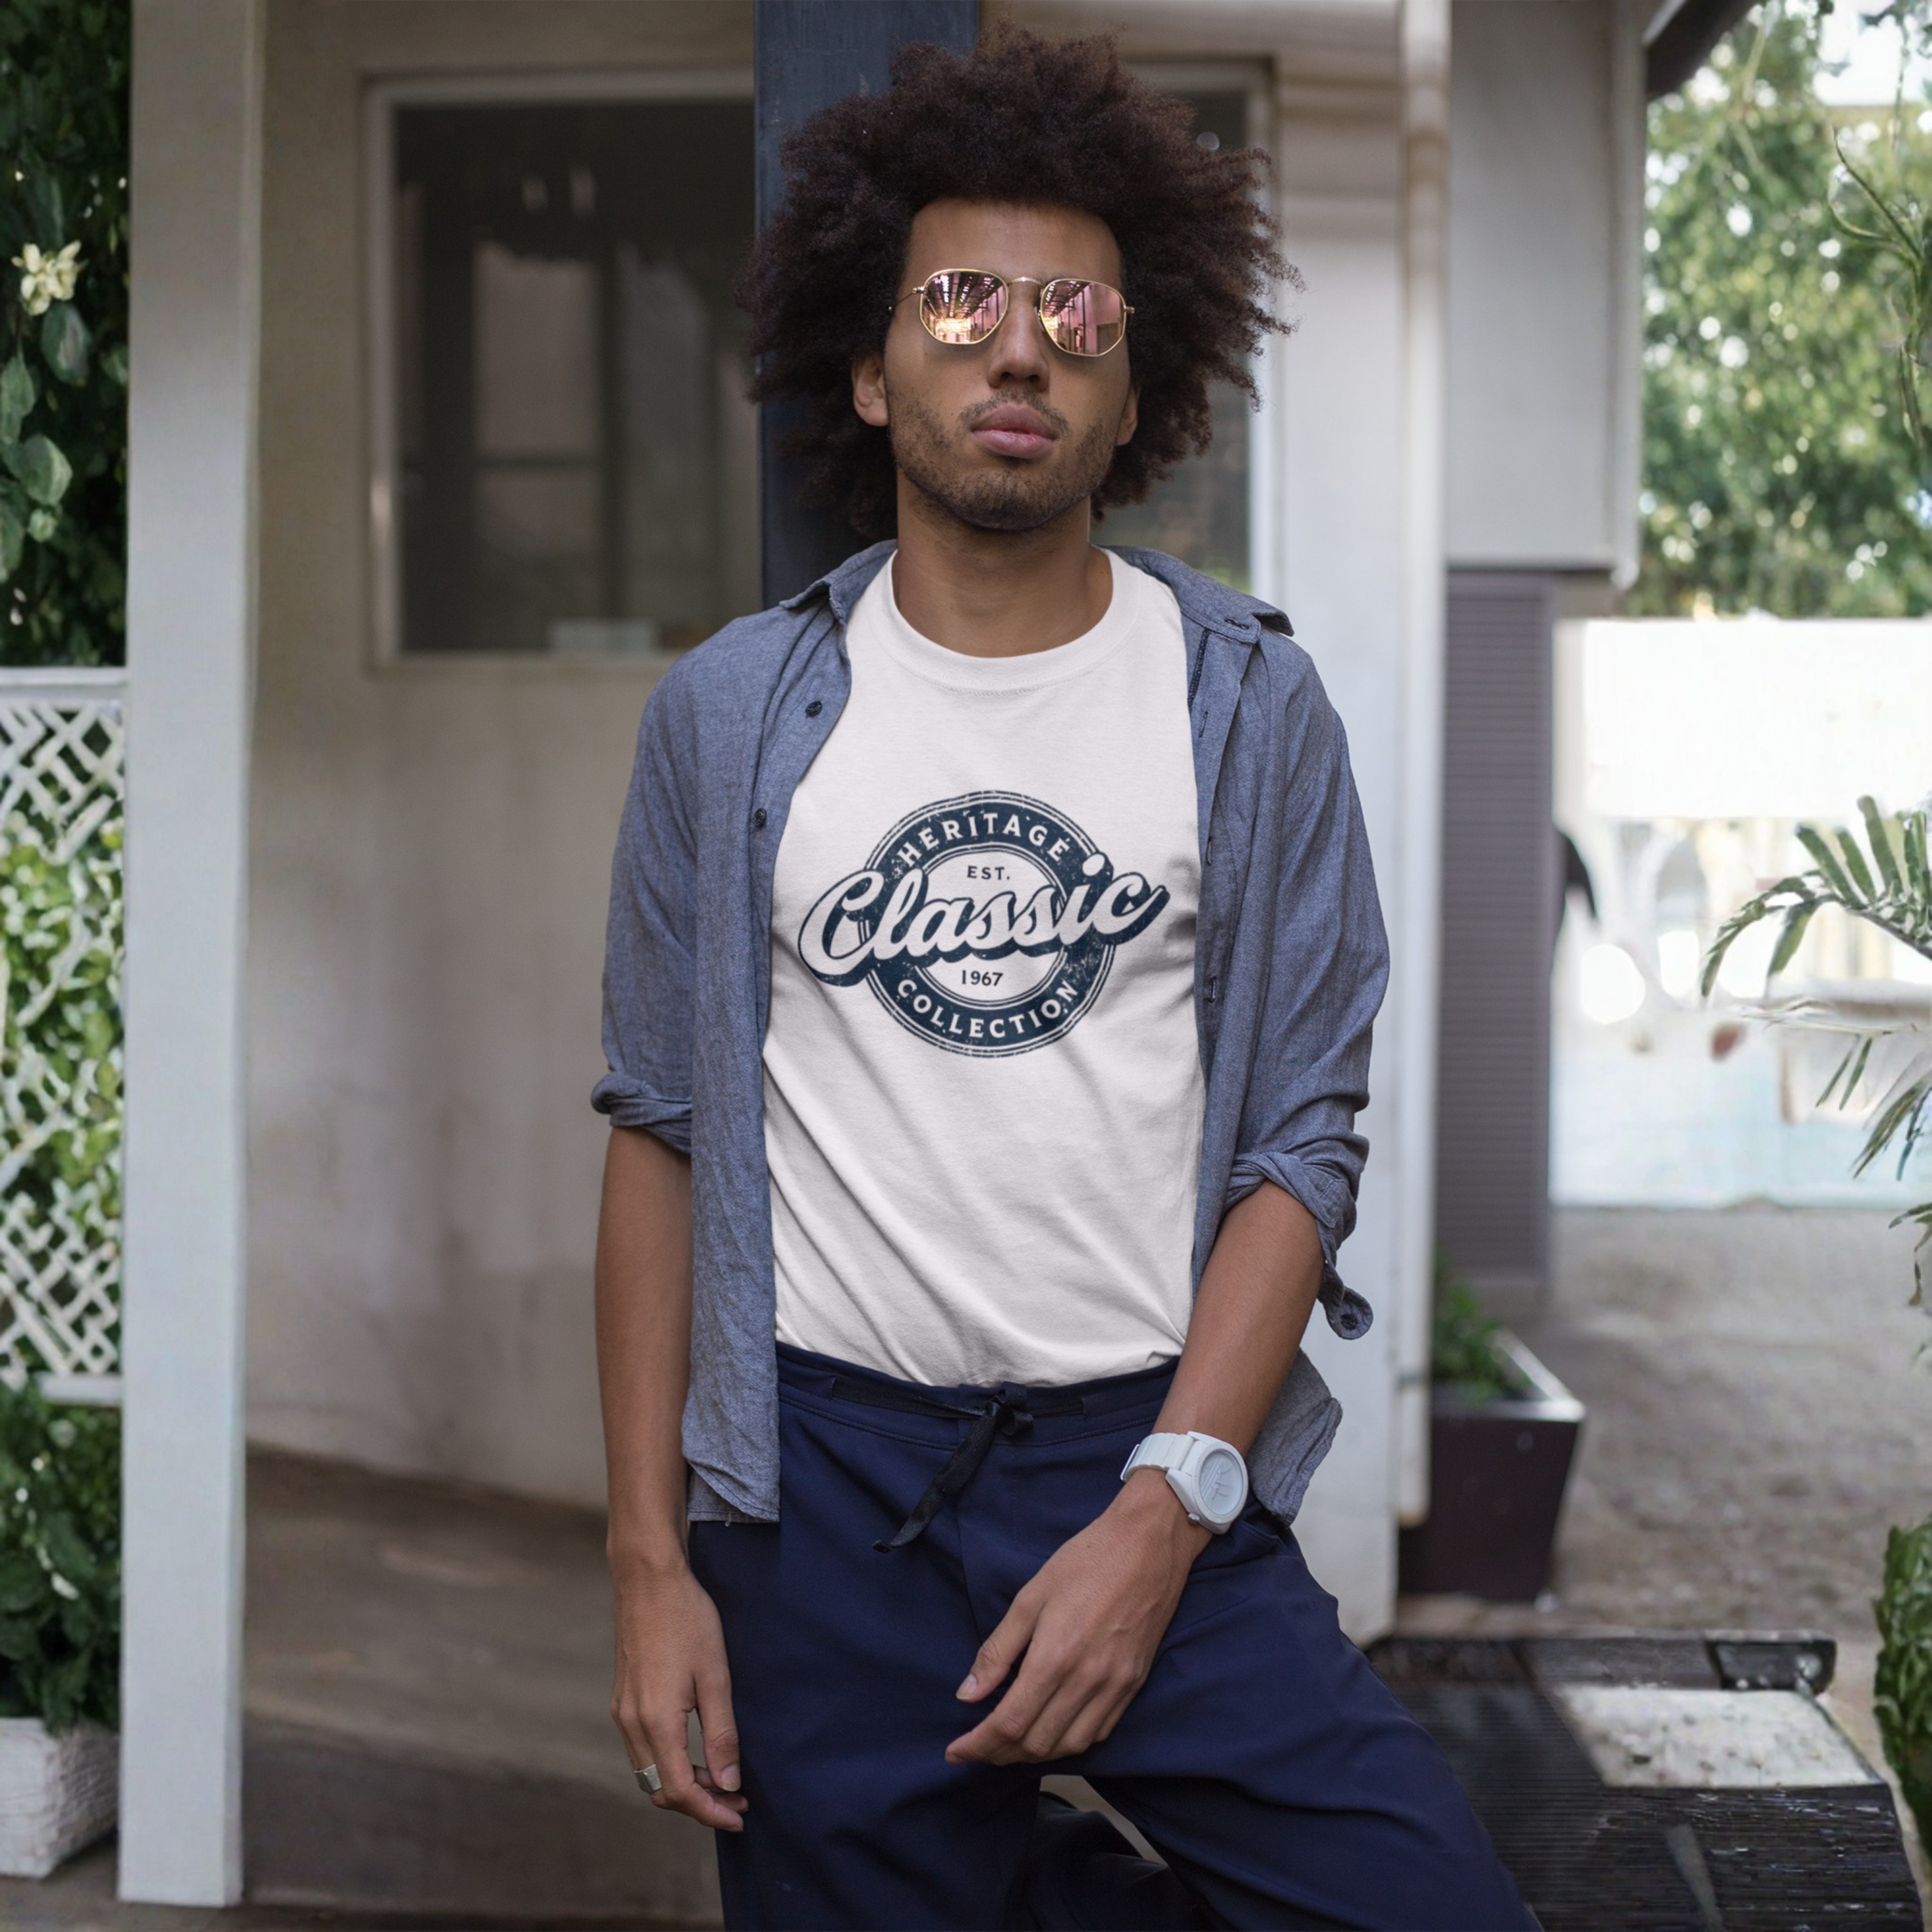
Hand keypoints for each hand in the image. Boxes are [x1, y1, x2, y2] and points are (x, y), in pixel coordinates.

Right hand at [609, 1558, 747, 1829]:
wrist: (649, 1580)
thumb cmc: (687, 1620)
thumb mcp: (715, 1675)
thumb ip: (721, 1734)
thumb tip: (727, 1782)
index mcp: (656, 1720)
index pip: (678, 1791)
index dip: (709, 1811)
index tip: (739, 1815)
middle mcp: (631, 1723)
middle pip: (660, 1789)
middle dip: (698, 1804)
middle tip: (736, 1799)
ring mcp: (622, 1712)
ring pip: (649, 1773)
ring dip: (682, 1785)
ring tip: (720, 1778)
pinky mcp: (622, 1700)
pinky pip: (642, 1751)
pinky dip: (668, 1763)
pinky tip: (694, 1753)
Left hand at [946, 1472, 1209, 1765]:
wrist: (1147, 1546)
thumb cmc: (1084, 1562)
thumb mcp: (1030, 1597)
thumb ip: (997, 1650)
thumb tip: (968, 1694)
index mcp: (1055, 1657)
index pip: (1009, 1723)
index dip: (978, 1745)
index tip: (955, 1752)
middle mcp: (1087, 1681)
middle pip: (1037, 1743)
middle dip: (1000, 1754)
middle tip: (977, 1747)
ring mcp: (1115, 1687)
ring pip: (1070, 1746)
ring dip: (1035, 1754)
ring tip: (1010, 1745)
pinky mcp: (1134, 1685)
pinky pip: (1100, 1732)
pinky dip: (1070, 1742)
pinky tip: (1053, 1730)